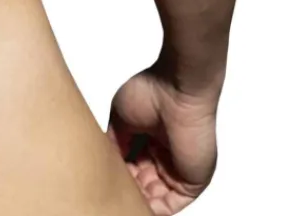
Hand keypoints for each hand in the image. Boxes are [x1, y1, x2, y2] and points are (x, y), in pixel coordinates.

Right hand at [107, 65, 219, 213]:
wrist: (177, 90)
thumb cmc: (151, 92)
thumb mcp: (121, 119)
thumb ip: (115, 143)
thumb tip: (106, 162)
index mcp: (150, 138)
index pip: (132, 165)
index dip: (119, 173)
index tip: (104, 178)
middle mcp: (165, 154)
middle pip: (143, 182)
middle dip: (128, 188)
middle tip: (110, 192)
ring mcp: (179, 168)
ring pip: (156, 195)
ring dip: (139, 199)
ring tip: (120, 200)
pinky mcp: (192, 180)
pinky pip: (173, 202)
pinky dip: (157, 209)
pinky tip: (138, 207)